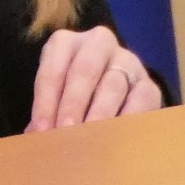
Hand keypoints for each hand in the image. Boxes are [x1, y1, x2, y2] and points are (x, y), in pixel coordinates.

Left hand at [28, 26, 163, 130]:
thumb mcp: (55, 98)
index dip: (45, 102)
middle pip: (84, 71)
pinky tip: (117, 139)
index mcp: (65, 43)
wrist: (114, 96)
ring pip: (113, 85)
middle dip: (73, 105)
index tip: (41, 131)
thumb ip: (46, 114)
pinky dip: (128, 120)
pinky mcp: (149, 84)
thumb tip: (36, 139)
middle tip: (65, 133)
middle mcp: (98, 43)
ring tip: (89, 141)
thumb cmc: (73, 97)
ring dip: (99, 115)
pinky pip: (141, 99)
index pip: (53, 69)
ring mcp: (127, 61)